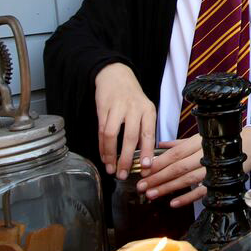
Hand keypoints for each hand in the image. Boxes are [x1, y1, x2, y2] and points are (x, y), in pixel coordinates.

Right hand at [93, 63, 155, 178]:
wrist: (116, 76)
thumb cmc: (133, 98)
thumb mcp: (144, 110)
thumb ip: (144, 131)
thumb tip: (145, 159)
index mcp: (148, 110)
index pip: (149, 134)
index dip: (147, 152)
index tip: (147, 168)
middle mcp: (134, 108)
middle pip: (130, 137)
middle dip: (126, 159)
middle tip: (123, 175)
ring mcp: (117, 107)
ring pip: (113, 135)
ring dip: (111, 155)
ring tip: (111, 169)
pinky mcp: (103, 108)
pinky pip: (101, 131)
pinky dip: (102, 146)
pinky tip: (104, 157)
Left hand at [140, 127, 250, 208]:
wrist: (248, 147)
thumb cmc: (219, 142)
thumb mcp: (199, 138)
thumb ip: (178, 143)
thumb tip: (159, 145)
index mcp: (197, 142)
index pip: (174, 154)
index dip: (158, 163)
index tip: (144, 171)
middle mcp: (204, 155)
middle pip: (177, 168)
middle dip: (158, 178)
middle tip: (142, 186)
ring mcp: (212, 169)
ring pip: (187, 180)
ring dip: (168, 188)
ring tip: (151, 195)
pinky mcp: (219, 181)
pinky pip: (202, 191)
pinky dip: (187, 198)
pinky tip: (173, 203)